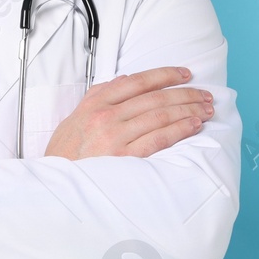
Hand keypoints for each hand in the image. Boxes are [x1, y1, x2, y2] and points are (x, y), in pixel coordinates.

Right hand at [43, 65, 213, 159]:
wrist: (54, 184)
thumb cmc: (64, 154)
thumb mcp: (74, 118)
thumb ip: (98, 96)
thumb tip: (123, 81)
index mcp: (96, 104)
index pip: (138, 82)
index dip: (165, 75)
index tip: (184, 74)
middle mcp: (106, 116)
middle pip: (155, 98)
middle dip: (185, 93)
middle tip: (204, 94)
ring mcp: (115, 136)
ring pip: (160, 115)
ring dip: (187, 110)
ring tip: (205, 109)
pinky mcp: (124, 158)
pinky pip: (159, 138)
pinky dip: (179, 129)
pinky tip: (193, 125)